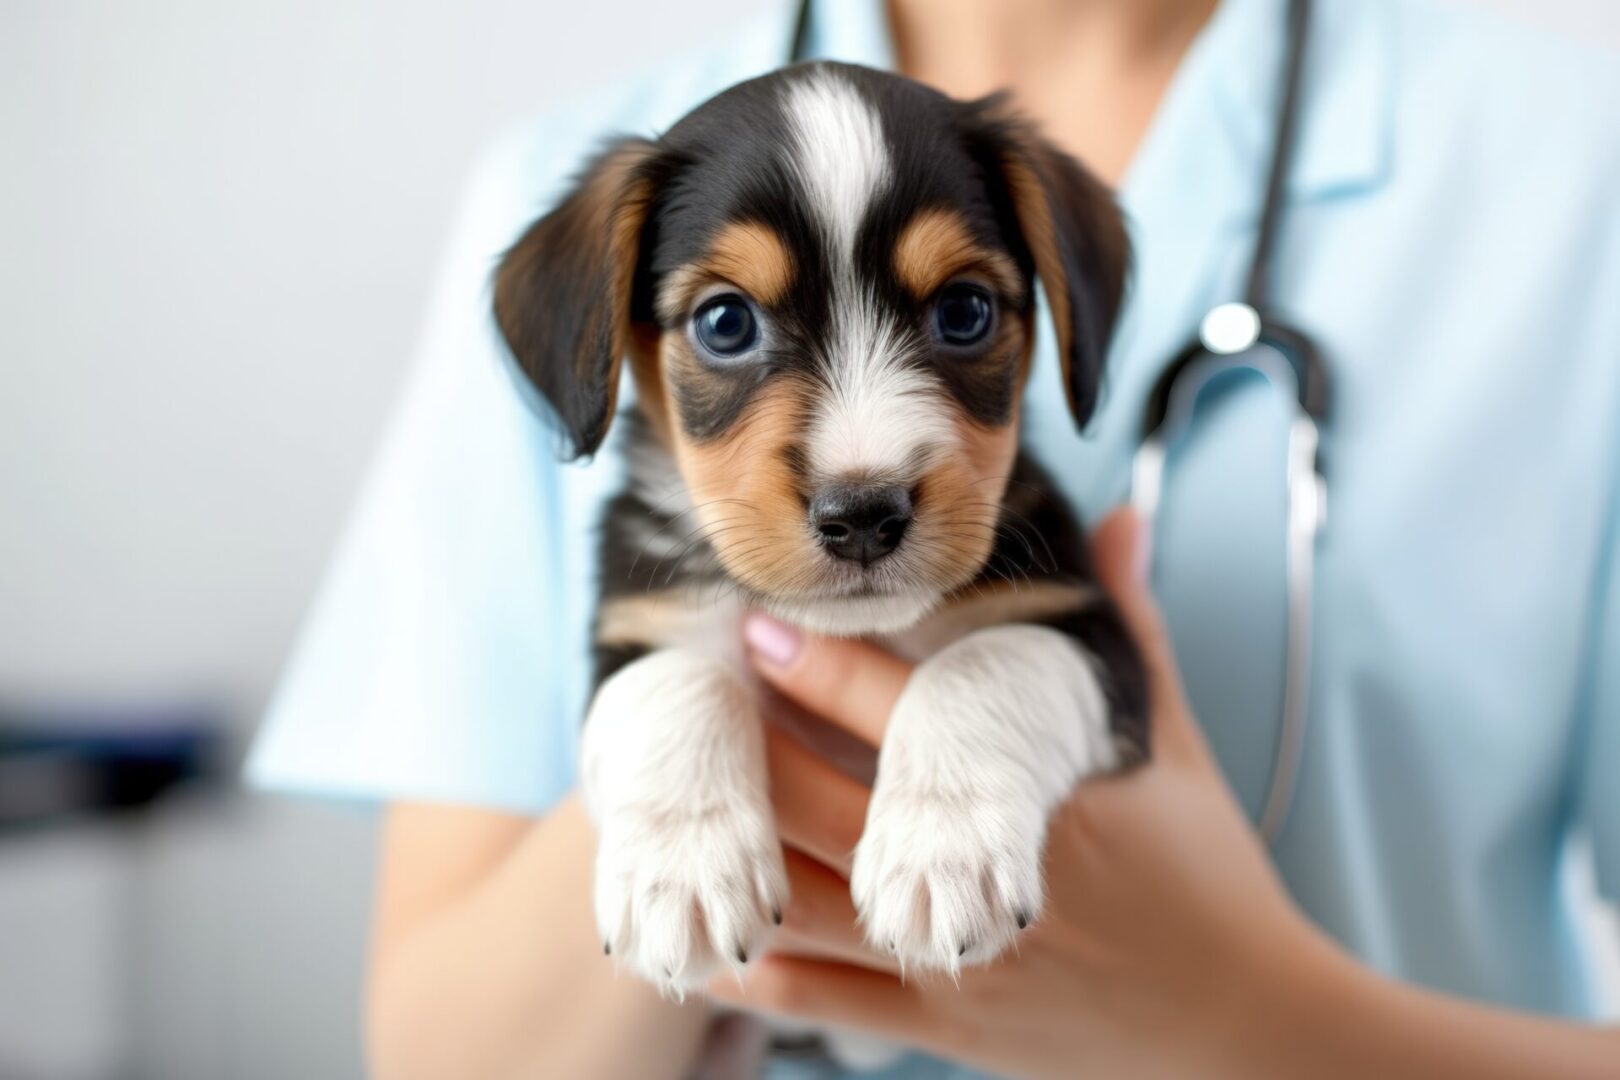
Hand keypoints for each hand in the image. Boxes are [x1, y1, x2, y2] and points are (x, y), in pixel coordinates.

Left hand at [710, 508, 1336, 1077]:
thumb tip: (1122, 512)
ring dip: (736, 854)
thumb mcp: (1172, 746)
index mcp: (1046, 802)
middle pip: (833, 809)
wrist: (1245, 1035)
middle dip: (753, 748)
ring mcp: (962, 965)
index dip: (824, 669)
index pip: (911, 723)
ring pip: (812, 906)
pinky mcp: (947, 1032)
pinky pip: (827, 1006)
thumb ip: (1131, 629)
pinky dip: (760, 974)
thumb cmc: (1209, 878)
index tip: (758, 620)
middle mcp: (990, 883)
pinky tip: (710, 934)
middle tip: (690, 691)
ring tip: (668, 804)